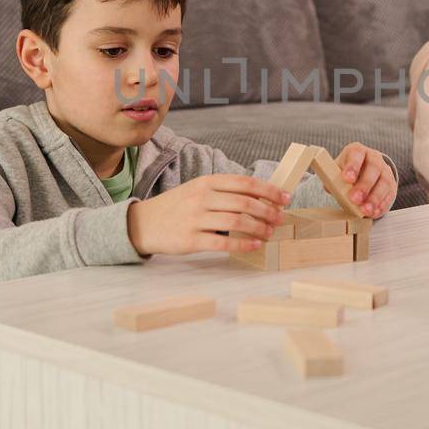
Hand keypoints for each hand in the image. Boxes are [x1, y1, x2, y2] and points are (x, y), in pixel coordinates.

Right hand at [127, 174, 289, 255]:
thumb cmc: (176, 207)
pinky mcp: (190, 240)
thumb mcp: (197, 189)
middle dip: (268, 211)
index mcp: (206, 183)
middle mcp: (202, 198)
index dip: (268, 190)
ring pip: (237, 222)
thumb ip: (224, 191)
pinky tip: (255, 245)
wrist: (143, 223)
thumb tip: (260, 196)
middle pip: (244, 203)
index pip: (244, 183)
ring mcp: (195, 219)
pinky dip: (243, 245)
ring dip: (259, 228)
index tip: (285, 198)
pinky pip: (223, 243)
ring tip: (270, 232)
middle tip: (280, 219)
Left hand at [337, 142, 396, 216]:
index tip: (346, 179)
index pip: (357, 154)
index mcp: (359, 151)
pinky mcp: (392, 186)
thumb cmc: (349, 171)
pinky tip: (374, 212)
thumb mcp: (338, 170)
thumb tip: (330, 188)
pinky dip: (381, 205)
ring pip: (384, 183)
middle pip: (373, 168)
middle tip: (354, 199)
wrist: (365, 172)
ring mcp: (385, 172)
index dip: (353, 166)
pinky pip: (389, 195)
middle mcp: (375, 159)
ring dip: (374, 198)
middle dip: (364, 185)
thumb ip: (333, 178)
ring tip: (364, 210)